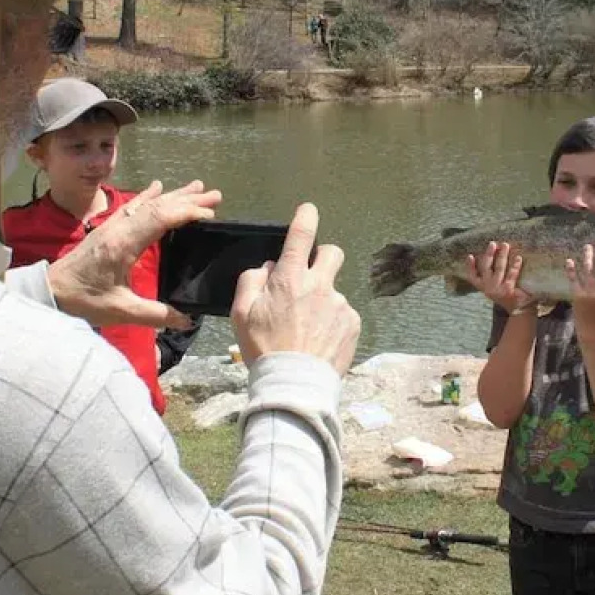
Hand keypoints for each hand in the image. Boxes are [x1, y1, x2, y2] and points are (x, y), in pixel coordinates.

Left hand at [44, 180, 220, 329]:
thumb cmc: (83, 300)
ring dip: (174, 194)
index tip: (209, 214)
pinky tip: (157, 186)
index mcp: (124, 244)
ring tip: (197, 186)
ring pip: (147, 203)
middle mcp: (119, 228)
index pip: (161, 218)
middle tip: (216, 195)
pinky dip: (149, 196)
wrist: (50, 291)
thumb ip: (156, 314)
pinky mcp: (106, 229)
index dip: (187, 212)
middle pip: (159, 206)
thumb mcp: (121, 311)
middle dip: (188, 199)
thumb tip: (187, 319)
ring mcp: (112, 225)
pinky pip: (132, 206)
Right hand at [231, 203, 359, 373]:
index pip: (301, 235)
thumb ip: (252, 280)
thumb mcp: (242, 313)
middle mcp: (319, 285)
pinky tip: (319, 341)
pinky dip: (332, 323)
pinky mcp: (352, 323)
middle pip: (332, 253)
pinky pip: (343, 314)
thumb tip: (269, 267)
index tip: (308, 210)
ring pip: (333, 290)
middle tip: (311, 276)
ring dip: (323, 301)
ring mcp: (339, 304)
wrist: (294, 384)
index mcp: (290, 279)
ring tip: (308, 329)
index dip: (305, 217)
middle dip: (323, 257)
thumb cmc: (263, 348)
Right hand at [465, 241, 534, 313]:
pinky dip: (515, 265)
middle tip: (493, 243)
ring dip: (502, 255)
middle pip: (486, 267)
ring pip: (499, 268)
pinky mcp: (509, 289)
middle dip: (489, 254)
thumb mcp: (494, 288)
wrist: (518, 311)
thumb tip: (491, 256)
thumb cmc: (505, 296)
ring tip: (505, 245)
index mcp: (482, 287)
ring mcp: (498, 288)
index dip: (470, 266)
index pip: (472, 276)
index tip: (470, 256)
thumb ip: (490, 277)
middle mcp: (488, 288)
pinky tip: (518, 257)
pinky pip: (511, 274)